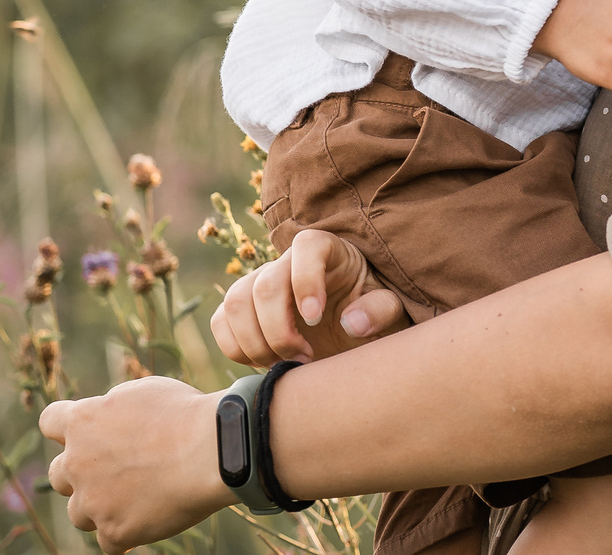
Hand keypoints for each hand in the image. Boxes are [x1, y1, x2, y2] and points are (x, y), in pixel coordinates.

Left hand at [39, 375, 227, 552]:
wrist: (211, 451)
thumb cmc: (184, 414)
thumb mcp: (143, 391)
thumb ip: (112, 406)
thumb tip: (104, 417)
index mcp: (83, 421)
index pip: (50, 422)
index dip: (67, 428)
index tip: (89, 434)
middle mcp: (78, 462)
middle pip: (58, 475)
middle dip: (80, 473)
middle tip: (115, 471)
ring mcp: (93, 501)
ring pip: (79, 513)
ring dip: (99, 507)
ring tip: (136, 498)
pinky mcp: (114, 531)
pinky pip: (109, 541)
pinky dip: (126, 532)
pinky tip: (148, 519)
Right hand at [212, 228, 412, 366]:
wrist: (352, 336)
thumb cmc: (373, 316)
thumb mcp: (391, 312)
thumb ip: (379, 311)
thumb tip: (351, 322)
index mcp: (327, 250)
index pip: (306, 247)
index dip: (306, 281)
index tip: (316, 320)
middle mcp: (287, 262)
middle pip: (264, 284)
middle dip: (279, 330)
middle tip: (305, 358)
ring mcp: (260, 283)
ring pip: (235, 302)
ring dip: (256, 343)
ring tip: (286, 365)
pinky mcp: (243, 309)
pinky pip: (221, 322)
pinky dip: (237, 348)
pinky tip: (266, 364)